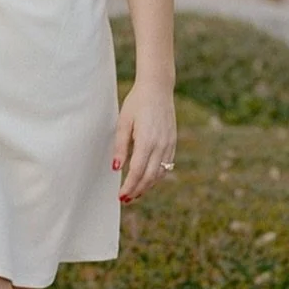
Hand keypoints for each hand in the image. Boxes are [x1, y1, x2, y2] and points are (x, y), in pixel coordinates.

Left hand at [112, 82, 176, 205]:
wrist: (157, 88)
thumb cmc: (137, 103)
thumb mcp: (123, 122)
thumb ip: (120, 146)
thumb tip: (116, 168)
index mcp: (147, 140)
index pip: (138, 171)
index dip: (129, 186)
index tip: (121, 196)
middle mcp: (161, 144)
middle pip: (150, 176)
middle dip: (138, 190)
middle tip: (125, 199)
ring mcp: (169, 143)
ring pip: (160, 173)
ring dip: (148, 185)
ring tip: (135, 193)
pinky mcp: (172, 141)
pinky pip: (166, 164)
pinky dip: (157, 175)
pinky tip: (147, 179)